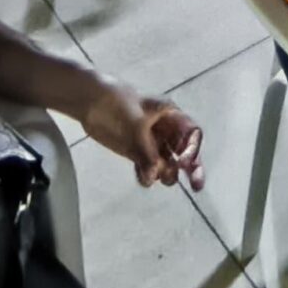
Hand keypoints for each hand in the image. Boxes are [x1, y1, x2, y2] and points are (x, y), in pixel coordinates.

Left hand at [79, 84, 205, 190]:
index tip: (184, 164)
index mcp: (170, 115)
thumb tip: (155, 176)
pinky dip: (147, 175)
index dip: (192, 149)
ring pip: (167, 163)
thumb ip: (147, 152)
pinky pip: (148, 167)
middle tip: (196, 187)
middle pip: (185, 151)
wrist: (90, 100)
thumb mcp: (136, 125)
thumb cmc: (118, 104)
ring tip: (151, 176)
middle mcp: (165, 130)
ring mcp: (151, 141)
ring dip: (164, 173)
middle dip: (191, 168)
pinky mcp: (136, 151)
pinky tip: (143, 179)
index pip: (191, 134)